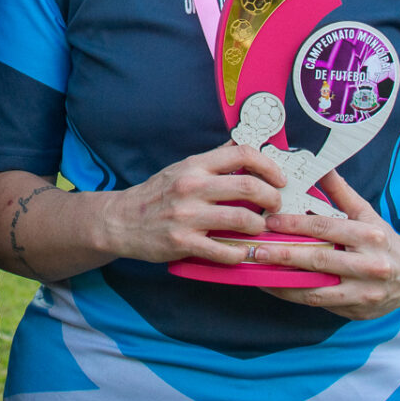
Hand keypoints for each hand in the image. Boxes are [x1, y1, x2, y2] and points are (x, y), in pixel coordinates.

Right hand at [97, 142, 286, 265]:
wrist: (120, 220)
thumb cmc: (156, 195)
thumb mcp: (182, 169)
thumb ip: (213, 161)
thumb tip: (243, 147)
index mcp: (195, 166)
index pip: (241, 153)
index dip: (268, 165)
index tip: (279, 179)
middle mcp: (192, 187)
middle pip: (248, 187)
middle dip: (272, 199)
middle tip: (275, 207)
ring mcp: (188, 216)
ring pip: (242, 220)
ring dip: (259, 227)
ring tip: (259, 230)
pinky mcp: (183, 242)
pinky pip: (223, 251)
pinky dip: (239, 253)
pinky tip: (241, 251)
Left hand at [250, 169, 399, 319]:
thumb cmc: (383, 238)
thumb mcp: (365, 212)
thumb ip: (340, 192)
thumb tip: (319, 165)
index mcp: (370, 235)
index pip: (326, 228)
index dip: (295, 225)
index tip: (269, 221)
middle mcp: (370, 265)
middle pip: (319, 260)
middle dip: (283, 255)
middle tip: (255, 250)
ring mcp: (365, 292)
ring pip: (317, 290)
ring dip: (284, 282)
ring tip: (257, 272)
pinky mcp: (358, 311)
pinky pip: (320, 304)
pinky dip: (295, 296)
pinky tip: (275, 287)